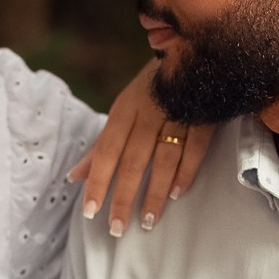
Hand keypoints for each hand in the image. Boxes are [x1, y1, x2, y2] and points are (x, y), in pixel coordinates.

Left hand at [68, 61, 213, 236]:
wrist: (197, 50)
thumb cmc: (153, 88)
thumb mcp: (123, 110)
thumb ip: (101, 145)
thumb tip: (73, 177)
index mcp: (125, 108)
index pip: (106, 150)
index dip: (97, 181)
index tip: (90, 212)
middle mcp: (148, 111)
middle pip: (132, 160)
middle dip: (123, 197)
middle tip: (116, 228)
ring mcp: (178, 112)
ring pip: (163, 159)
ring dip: (154, 192)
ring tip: (146, 222)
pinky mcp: (205, 115)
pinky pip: (194, 148)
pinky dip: (186, 171)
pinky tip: (177, 194)